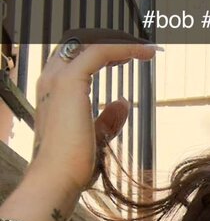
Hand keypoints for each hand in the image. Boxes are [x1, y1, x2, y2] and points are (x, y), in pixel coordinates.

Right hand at [33, 29, 158, 190]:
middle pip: (81, 43)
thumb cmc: (72, 166)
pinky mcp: (70, 81)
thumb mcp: (96, 137)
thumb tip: (123, 102)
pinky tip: (146, 53)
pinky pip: (100, 51)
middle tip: (140, 47)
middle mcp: (51, 80)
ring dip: (121, 42)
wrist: (57, 179)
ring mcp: (57, 78)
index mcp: (54, 93)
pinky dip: (124, 49)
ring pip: (90, 43)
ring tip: (147, 48)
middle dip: (111, 40)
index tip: (130, 55)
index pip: (76, 57)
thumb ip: (109, 119)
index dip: (104, 51)